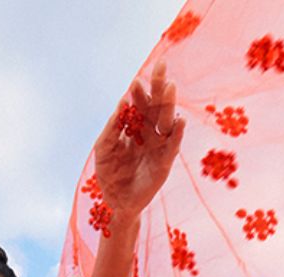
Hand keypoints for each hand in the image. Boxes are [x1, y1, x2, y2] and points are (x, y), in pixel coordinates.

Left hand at [92, 61, 185, 218]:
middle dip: (158, 87)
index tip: (135, 82)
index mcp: (133, 127)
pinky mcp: (165, 163)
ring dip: (168, 104)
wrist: (116, 203)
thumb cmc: (109, 175)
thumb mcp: (103, 149)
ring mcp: (158, 146)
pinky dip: (177, 133)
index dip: (138, 93)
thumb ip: (111, 127)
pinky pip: (173, 146)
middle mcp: (148, 133)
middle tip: (160, 67)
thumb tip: (121, 103)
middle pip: (155, 106)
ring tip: (169, 87)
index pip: (138, 104)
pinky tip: (180, 121)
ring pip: (166, 121)